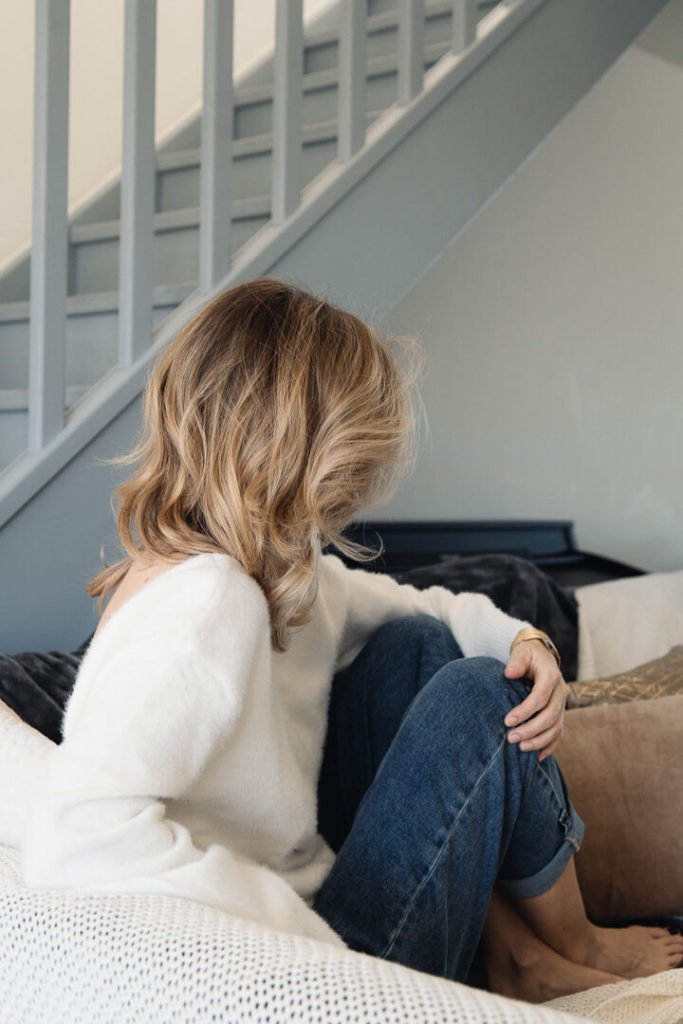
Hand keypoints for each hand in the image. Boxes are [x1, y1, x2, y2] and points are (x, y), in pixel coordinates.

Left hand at [502, 639, 568, 761]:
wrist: (540, 657)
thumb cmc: (528, 656)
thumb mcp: (522, 653)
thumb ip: (516, 662)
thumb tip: (509, 673)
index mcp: (551, 676)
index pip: (540, 697)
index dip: (525, 711)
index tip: (507, 721)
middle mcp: (561, 692)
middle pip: (549, 716)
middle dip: (530, 730)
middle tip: (511, 738)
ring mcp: (562, 705)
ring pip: (556, 728)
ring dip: (539, 741)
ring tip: (521, 748)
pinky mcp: (560, 714)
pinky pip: (558, 734)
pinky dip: (549, 746)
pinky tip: (536, 757)